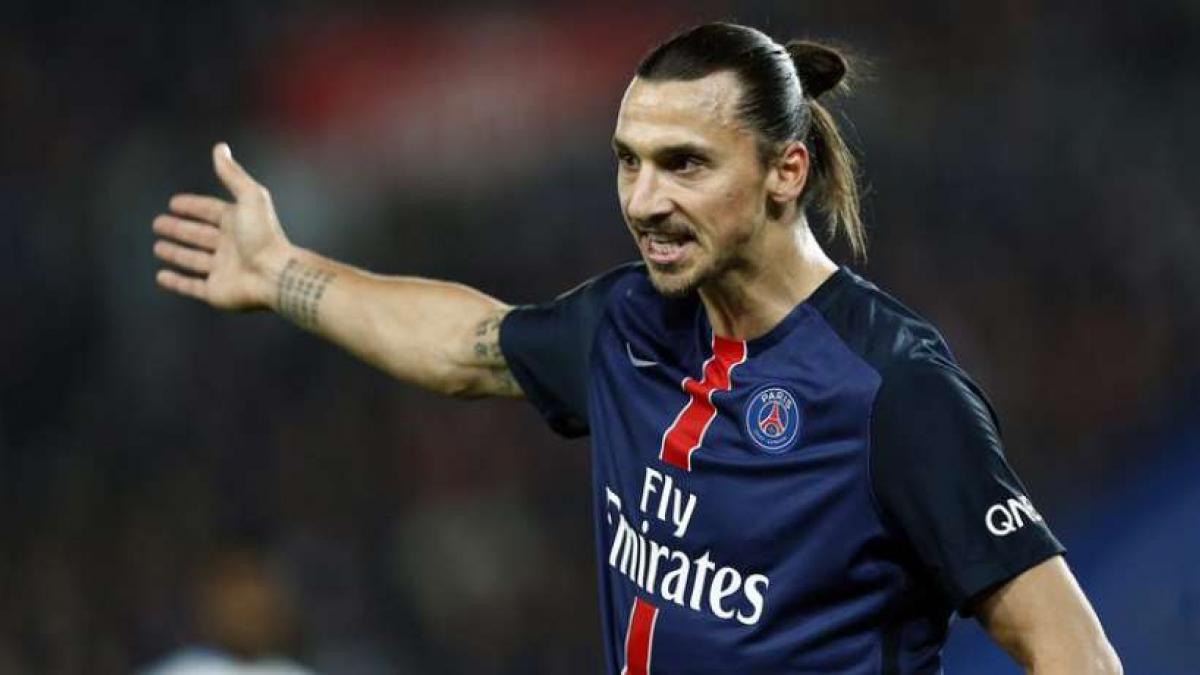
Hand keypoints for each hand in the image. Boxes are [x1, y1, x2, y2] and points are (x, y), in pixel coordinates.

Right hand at [153, 142, 291, 309]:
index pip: (210, 211)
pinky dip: (176, 282)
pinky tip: (161, 277)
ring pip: (193, 260)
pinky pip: (192, 286)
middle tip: (158, 223)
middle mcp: (230, 246)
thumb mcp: (249, 197)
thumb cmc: (264, 235)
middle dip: (179, 229)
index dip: (192, 206)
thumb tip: (220, 147)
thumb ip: (232, 174)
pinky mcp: (216, 292)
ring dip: (176, 253)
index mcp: (237, 224)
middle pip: (199, 235)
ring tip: (158, 247)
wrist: (275, 274)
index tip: (174, 203)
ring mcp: (222, 270)